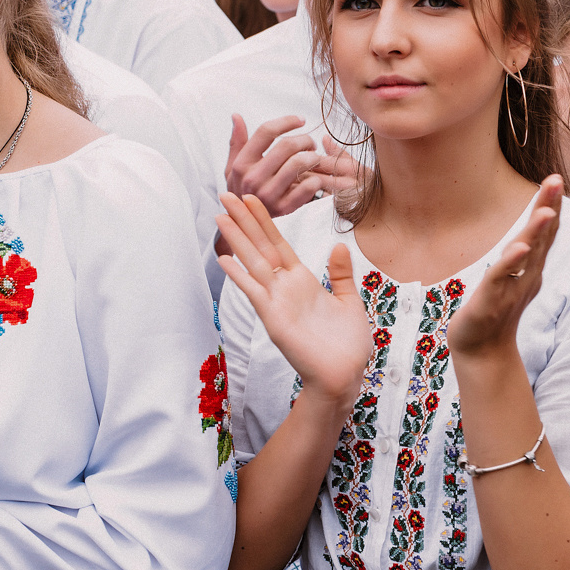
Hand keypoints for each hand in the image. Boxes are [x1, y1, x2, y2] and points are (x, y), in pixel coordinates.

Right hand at [215, 193, 373, 406]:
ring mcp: (277, 302)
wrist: (344, 375)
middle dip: (244, 221)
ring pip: (253, 263)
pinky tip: (225, 258)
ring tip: (220, 216)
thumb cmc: (347, 344)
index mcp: (302, 282)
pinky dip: (240, 275)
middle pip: (260, 247)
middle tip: (225, 194)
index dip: (264, 220)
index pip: (278, 244)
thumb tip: (339, 245)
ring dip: (236, 239)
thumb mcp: (349, 301)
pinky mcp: (274, 319)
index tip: (251, 198)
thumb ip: (342, 274)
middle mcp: (285, 288)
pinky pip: (255, 292)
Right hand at [225, 114, 363, 218]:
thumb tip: (236, 116)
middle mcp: (253, 178)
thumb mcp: (233, 166)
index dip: (286, 121)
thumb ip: (237, 142)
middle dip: (304, 139)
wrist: (242, 222)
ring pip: (298, 164)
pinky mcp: (284, 209)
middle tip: (310, 143)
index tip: (300, 120)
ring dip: (312, 156)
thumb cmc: (241, 189)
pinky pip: (307, 188)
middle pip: (286, 146)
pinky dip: (315, 179)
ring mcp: (269, 195)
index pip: (266, 132)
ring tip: (314, 157)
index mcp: (242, 164)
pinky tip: (314, 177)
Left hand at [449, 176, 562, 360]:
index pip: (543, 232)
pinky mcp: (492, 301)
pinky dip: (512, 263)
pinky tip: (519, 249)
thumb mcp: (510, 278)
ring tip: (547, 211)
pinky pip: (503, 278)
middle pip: (541, 238)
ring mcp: (511, 289)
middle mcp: (526, 276)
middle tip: (557, 180)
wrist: (482, 352)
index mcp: (529, 268)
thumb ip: (522, 258)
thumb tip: (530, 236)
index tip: (555, 178)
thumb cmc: (493, 312)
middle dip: (549, 207)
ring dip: (537, 234)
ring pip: (526, 256)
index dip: (550, 205)